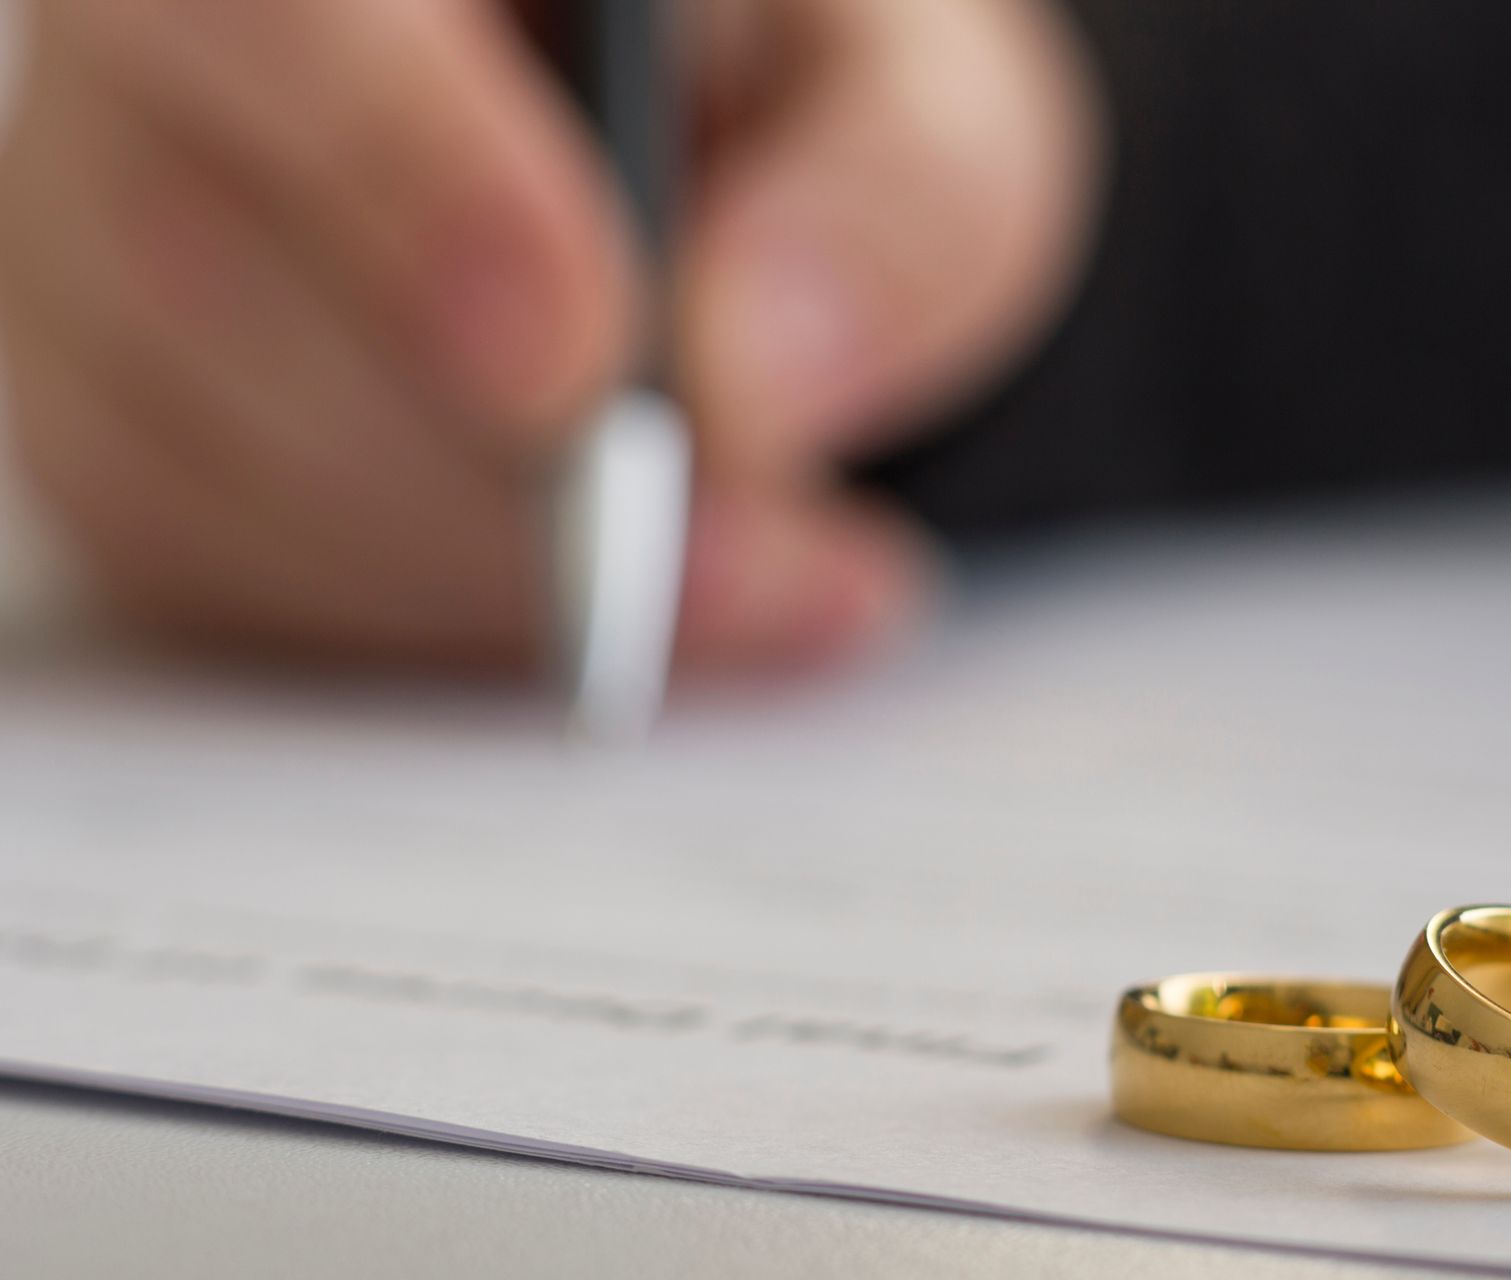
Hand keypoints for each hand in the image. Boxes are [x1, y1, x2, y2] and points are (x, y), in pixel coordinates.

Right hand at [0, 0, 1099, 673]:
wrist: (726, 189)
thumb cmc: (802, 115)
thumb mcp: (923, 116)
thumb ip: (895, 204)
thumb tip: (744, 391)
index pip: (282, 8)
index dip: (403, 179)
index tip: (576, 370)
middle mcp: (190, 60)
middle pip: (210, 266)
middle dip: (502, 472)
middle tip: (761, 542)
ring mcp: (117, 242)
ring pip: (203, 456)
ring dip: (503, 579)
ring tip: (766, 571)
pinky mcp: (134, 418)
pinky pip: (224, 574)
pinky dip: (450, 628)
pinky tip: (635, 598)